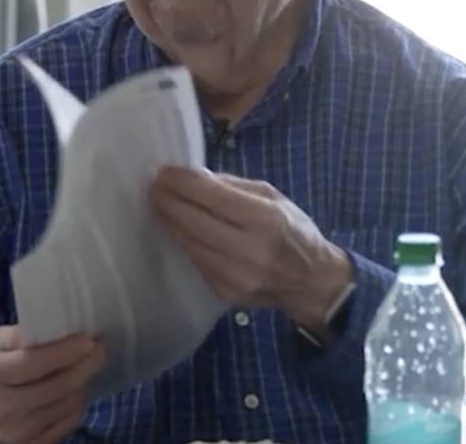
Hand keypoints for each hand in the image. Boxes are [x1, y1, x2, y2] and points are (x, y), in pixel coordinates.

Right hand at [0, 327, 104, 443]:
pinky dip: (76, 403)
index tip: (87, 339)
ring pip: (67, 404)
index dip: (64, 351)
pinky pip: (69, 421)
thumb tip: (50, 327)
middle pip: (57, 386)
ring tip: (83, 368)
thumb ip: (16, 336)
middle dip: (85, 365)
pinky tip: (72, 390)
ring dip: (82, 383)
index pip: (32, 363)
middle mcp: (2, 407)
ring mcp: (18, 432)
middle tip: (99, 350)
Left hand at [149, 166, 352, 339]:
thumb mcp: (273, 197)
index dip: (182, 182)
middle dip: (167, 201)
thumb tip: (193, 177)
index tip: (163, 172)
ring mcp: (237, 276)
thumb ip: (233, 186)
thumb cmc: (293, 231)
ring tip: (158, 205)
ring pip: (188, 243)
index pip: (211, 196)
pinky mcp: (227, 293)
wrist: (312, 282)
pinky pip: (196, 262)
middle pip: (193, 221)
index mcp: (265, 219)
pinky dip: (185, 243)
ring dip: (169, 222)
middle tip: (153, 187)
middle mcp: (250, 249)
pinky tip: (178, 230)